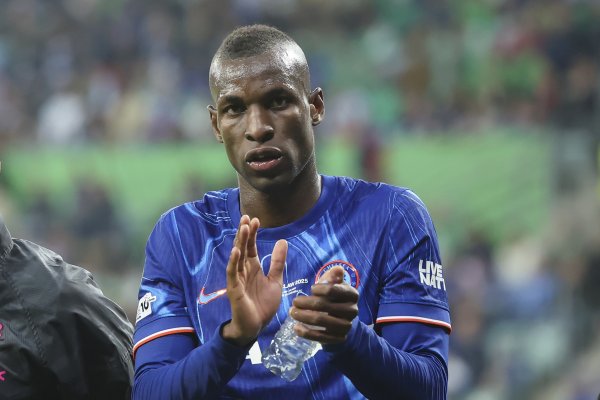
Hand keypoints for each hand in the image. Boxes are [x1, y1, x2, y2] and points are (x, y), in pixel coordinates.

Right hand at [222, 215, 287, 345]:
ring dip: (239, 242)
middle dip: (244, 233)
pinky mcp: (234, 289)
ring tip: (242, 228)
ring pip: (236, 257)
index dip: (252, 233)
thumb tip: (282, 241)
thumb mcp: (275, 280)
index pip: (250, 246)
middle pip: (242, 248)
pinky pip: (232, 273)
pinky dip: (233, 262)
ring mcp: (237, 279)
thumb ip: (277, 262)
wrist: (256, 326)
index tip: (256, 219)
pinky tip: (236, 251)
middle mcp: (243, 270)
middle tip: (247, 217)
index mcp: (252, 267)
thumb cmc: (263, 305)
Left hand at [290, 266, 358, 344]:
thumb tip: (338, 269)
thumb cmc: (334, 298)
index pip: (333, 290)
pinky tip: (296, 328)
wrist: (340, 320)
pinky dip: (306, 332)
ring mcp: (346, 326)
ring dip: (303, 316)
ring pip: (321, 320)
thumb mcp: (333, 286)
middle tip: (294, 302)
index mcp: (352, 294)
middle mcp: (352, 310)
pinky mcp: (339, 338)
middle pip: (324, 305)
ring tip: (292, 312)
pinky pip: (320, 336)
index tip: (311, 288)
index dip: (319, 289)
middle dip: (306, 303)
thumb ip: (332, 277)